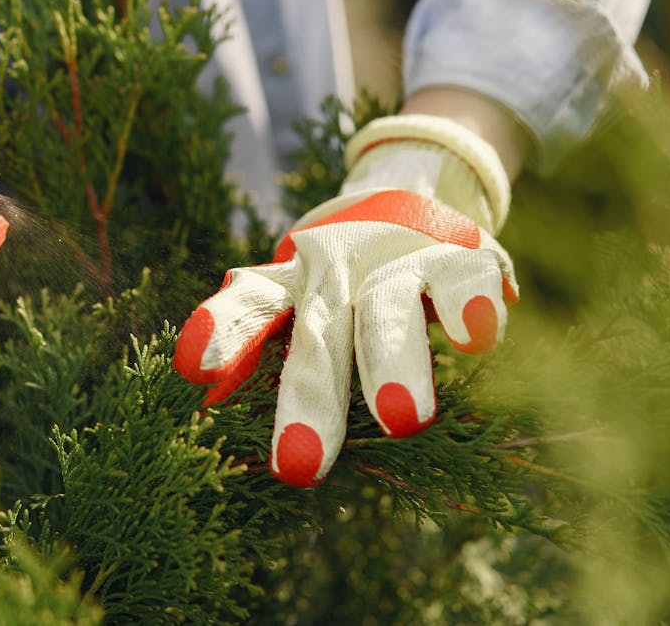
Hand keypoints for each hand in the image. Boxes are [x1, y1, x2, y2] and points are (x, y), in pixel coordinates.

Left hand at [174, 115, 516, 486]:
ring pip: (387, 308)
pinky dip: (468, 304)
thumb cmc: (341, 285)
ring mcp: (397, 261)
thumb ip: (256, 350)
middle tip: (299, 467)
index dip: (225, 331)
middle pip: (318, 333)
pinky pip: (462, 279)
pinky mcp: (459, 258)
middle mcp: (336, 269)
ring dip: (392, 360)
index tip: (195, 368)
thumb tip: (202, 408)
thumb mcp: (297, 310)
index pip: (251, 307)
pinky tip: (473, 337)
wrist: (412, 203)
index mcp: (289, 285)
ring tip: (403, 421)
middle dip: (310, 400)